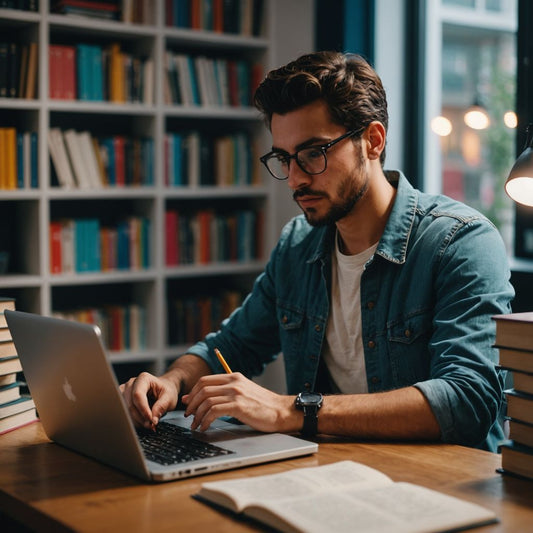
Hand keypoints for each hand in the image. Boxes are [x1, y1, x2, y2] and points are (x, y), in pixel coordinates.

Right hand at [120, 372, 178, 429]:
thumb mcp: (169, 397)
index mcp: (143, 379)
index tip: (151, 420)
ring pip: (125, 411)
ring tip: (148, 423)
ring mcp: (124, 391)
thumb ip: (162, 406)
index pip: (138, 395)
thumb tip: (153, 419)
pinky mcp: (121, 400)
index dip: (143, 409)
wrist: (162, 389)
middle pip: (130, 405)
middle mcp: (131, 383)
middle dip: (141, 418)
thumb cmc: (165, 391)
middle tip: (152, 425)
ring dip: (137, 421)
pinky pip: (123, 413)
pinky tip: (142, 422)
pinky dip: (133, 420)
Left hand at [181, 372, 298, 432]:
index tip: (188, 403)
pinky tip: (205, 427)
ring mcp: (236, 393)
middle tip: (189, 416)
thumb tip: (205, 398)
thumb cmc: (262, 405)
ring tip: (195, 425)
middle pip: (202, 389)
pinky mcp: (238, 405)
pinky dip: (205, 420)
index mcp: (234, 377)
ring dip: (197, 415)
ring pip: (206, 400)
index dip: (193, 392)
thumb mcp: (244, 392)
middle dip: (192, 404)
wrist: (281, 411)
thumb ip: (225, 392)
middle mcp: (233, 382)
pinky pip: (214, 411)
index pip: (205, 380)